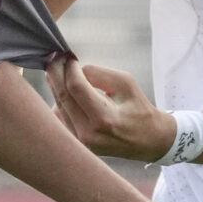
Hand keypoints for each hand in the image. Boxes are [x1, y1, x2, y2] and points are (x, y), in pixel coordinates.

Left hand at [52, 58, 173, 161]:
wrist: (147, 139)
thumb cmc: (138, 108)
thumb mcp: (126, 83)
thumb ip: (99, 74)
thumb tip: (74, 70)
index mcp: (105, 118)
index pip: (75, 87)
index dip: (69, 68)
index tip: (69, 57)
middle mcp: (88, 133)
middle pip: (61, 97)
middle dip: (55, 73)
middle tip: (55, 58)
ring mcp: (80, 142)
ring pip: (56, 107)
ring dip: (56, 87)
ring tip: (62, 73)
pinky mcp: (76, 144)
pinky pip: (59, 118)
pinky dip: (60, 102)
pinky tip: (66, 91)